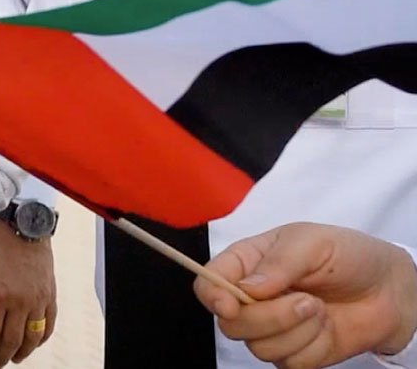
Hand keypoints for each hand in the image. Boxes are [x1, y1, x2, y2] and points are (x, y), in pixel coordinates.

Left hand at [0, 219, 56, 365]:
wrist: (21, 226)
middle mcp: (19, 302)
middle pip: (12, 340)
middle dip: (1, 356)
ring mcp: (37, 300)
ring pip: (33, 336)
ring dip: (23, 352)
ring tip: (14, 358)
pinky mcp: (50, 294)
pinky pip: (49, 323)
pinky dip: (42, 337)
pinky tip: (35, 343)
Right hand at [196, 222, 416, 368]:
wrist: (390, 290)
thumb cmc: (349, 255)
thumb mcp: (312, 243)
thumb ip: (278, 263)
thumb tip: (248, 288)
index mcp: (247, 263)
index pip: (209, 282)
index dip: (212, 296)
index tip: (230, 304)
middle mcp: (252, 298)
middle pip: (231, 322)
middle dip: (270, 317)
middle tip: (307, 301)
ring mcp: (272, 328)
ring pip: (259, 346)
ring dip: (297, 330)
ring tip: (320, 308)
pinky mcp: (294, 352)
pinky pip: (289, 362)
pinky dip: (312, 347)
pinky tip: (325, 327)